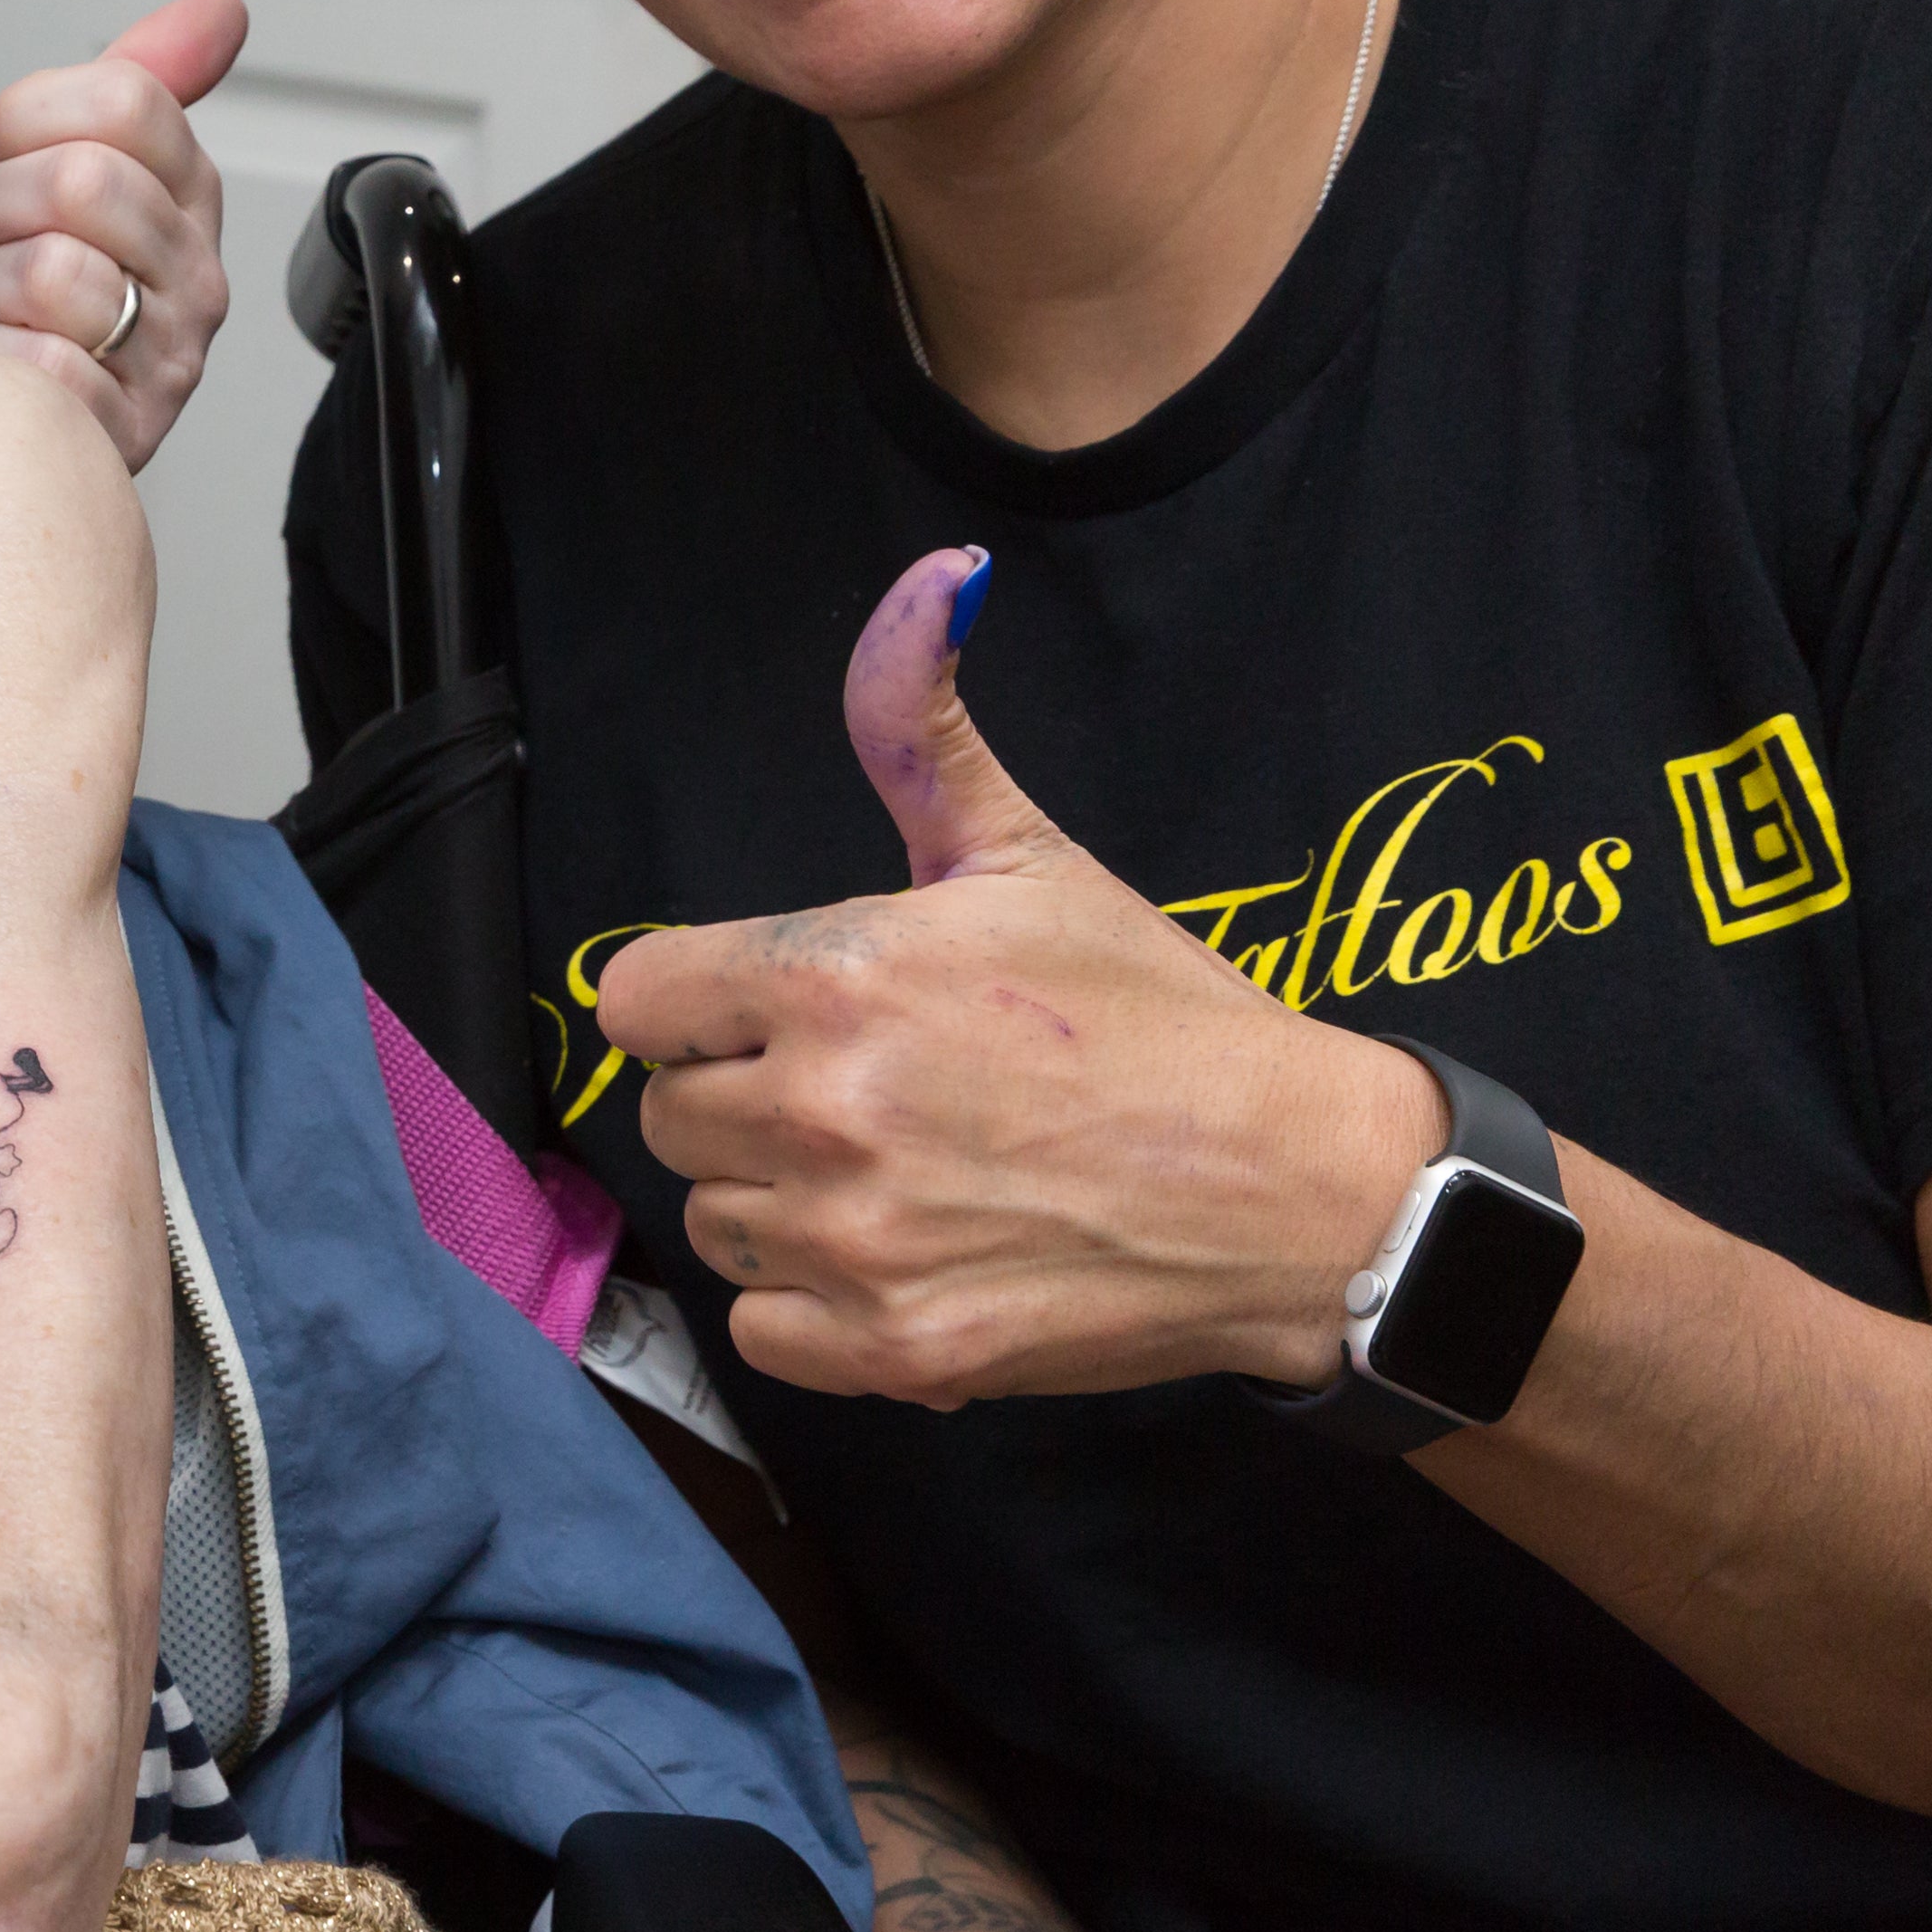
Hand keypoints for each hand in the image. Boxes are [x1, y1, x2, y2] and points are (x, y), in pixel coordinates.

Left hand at [0, 0, 244, 473]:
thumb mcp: (34, 154)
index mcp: (185, 192)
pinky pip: (40, 362)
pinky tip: (2, 370)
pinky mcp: (124, 432)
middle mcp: (196, 277)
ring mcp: (168, 359)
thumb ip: (131, 81)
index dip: (21, 122)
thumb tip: (224, 8)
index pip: (123, 100)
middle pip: (82, 179)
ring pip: (52, 270)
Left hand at [592, 547, 1437, 1407]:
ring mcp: (856, 1239)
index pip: (634, 1002)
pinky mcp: (895, 1351)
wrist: (1297, 1190)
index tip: (768, 1013)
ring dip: (779, 1203)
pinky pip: (763, 1331)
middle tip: (862, 1092)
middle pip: (669, 1115)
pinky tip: (907, 1254)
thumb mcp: (1025, 854)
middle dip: (743, 1098)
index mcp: (829, 976)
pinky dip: (817, 1306)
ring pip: (717, 1221)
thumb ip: (918, 725)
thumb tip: (930, 579)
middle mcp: (822, 1109)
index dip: (697, 1005)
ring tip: (898, 1172)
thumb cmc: (1159, 1017)